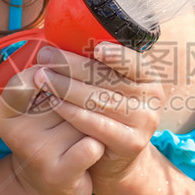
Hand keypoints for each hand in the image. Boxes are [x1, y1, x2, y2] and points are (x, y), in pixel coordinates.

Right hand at [0, 63, 105, 194]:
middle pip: (64, 95)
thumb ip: (53, 81)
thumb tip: (76, 44)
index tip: (78, 66)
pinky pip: (90, 146)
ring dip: (99, 118)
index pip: (33, 76)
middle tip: (100, 96)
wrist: (50, 190)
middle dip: (88, 91)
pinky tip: (99, 147)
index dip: (61, 66)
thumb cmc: (51, 139)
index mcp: (8, 113)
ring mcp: (37, 153)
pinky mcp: (58, 173)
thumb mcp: (40, 110)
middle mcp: (18, 132)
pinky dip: (100, 145)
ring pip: (83, 119)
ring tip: (102, 122)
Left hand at [30, 42, 164, 189]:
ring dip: (65, 86)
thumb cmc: (106, 113)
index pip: (134, 61)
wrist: (114, 158)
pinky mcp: (131, 142)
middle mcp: (152, 98)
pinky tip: (53, 102)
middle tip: (45, 56)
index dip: (116, 54)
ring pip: (98, 99)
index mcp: (149, 78)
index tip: (95, 48)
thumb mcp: (109, 87)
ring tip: (42, 76)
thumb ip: (98, 67)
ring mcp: (144, 122)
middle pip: (107, 78)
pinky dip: (71, 111)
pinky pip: (95, 123)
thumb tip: (66, 35)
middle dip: (71, 65)